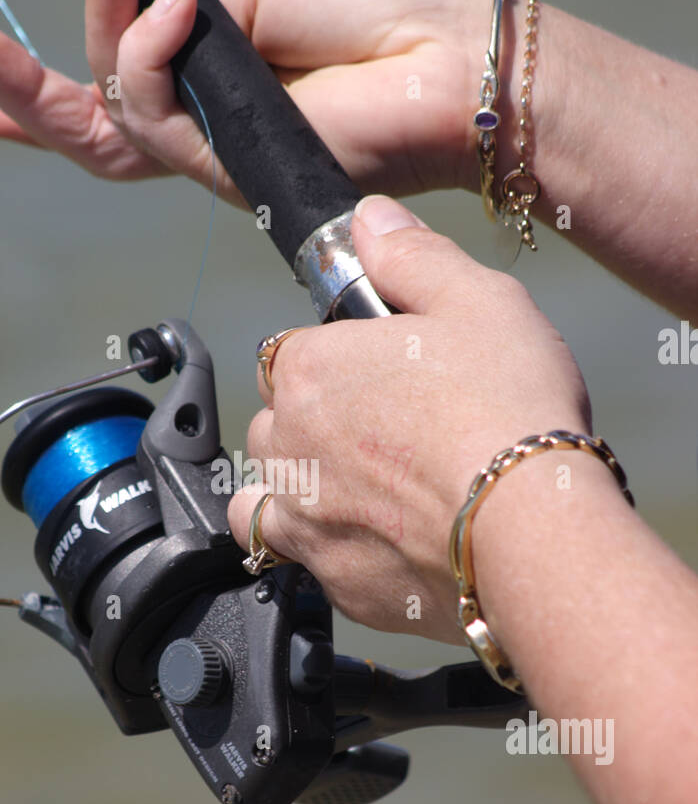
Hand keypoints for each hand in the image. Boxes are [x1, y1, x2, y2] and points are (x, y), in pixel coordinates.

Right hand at [0, 0, 490, 203]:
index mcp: (214, 78)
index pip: (117, 92)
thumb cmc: (378, 10)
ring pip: (111, 120)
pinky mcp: (230, 173)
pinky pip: (154, 121)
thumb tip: (147, 14)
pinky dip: (149, 56)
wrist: (442, 59)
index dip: (43, 94)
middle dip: (21, 91)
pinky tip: (176, 12)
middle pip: (91, 128)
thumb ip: (191, 11)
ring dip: (99, 35)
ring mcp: (214, 157)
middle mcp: (206, 127)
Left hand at [226, 195, 591, 641]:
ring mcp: (304, 520)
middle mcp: (287, 445)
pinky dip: (327, 551)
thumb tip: (366, 219)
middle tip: (392, 431)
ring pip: (269, 496)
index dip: (338, 360)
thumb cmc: (508, 406)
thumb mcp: (476, 299)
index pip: (290, 353)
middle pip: (276, 423)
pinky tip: (378, 542)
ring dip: (303, 489)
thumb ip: (409, 255)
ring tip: (369, 491)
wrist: (534, 530)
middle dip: (315, 424)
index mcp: (308, 369)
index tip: (384, 374)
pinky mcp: (335, 583)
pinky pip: (305, 562)